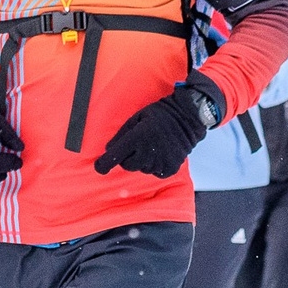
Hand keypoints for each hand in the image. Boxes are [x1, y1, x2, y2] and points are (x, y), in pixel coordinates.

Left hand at [94, 86, 211, 177]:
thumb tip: (108, 150)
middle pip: (127, 165)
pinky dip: (154, 165)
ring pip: (141, 169)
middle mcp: (147, 152)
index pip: (115, 157)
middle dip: (127, 157)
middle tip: (137, 145)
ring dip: (142, 161)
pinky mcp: (169, 169)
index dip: (104, 164)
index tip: (99, 168)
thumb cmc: (160, 115)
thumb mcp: (136, 118)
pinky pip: (154, 172)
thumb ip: (121, 135)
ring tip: (153, 145)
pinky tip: (160, 152)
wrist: (188, 118)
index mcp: (137, 138)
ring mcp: (159, 162)